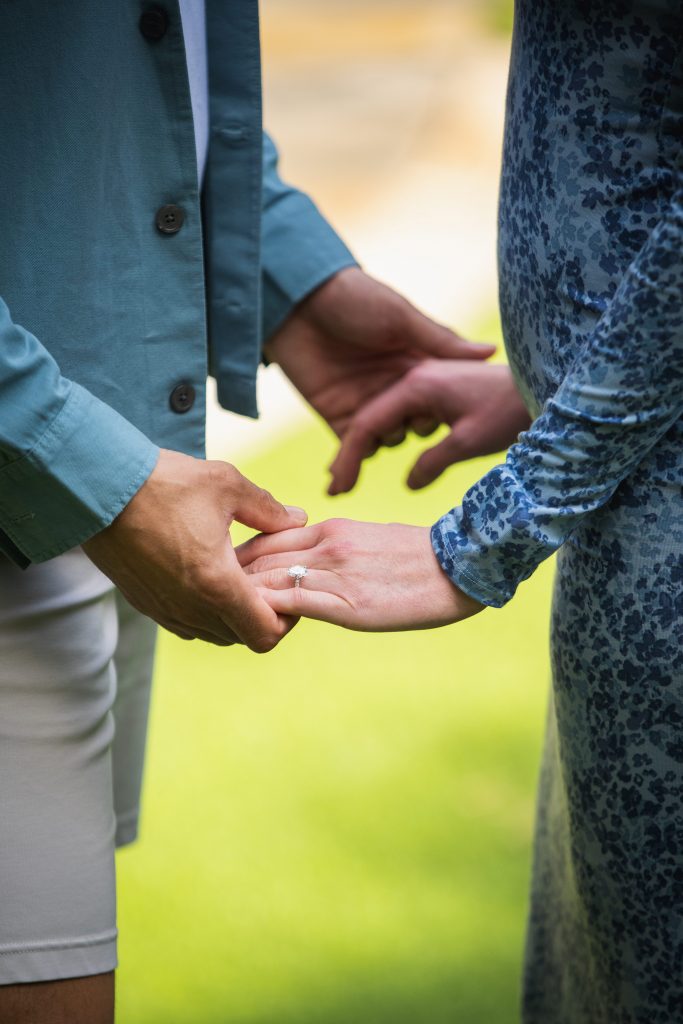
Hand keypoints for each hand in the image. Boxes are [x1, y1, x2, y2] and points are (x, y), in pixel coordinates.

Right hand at [82, 449, 306, 650]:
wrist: (97, 488)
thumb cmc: (163, 483)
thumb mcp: (227, 485)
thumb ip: (268, 509)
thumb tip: (296, 519)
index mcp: (216, 585)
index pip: (265, 634)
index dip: (287, 618)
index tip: (287, 588)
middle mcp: (190, 609)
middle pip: (242, 636)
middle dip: (260, 611)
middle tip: (264, 575)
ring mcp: (165, 610)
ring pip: (214, 633)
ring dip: (231, 611)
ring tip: (235, 570)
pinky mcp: (145, 604)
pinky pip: (187, 623)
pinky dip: (205, 608)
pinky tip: (206, 570)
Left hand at [237, 518, 482, 631]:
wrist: (461, 566)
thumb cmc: (420, 559)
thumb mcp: (369, 542)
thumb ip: (335, 551)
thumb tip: (309, 567)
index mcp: (331, 528)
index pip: (266, 539)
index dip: (238, 559)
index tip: (221, 577)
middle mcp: (325, 546)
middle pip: (257, 557)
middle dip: (227, 578)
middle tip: (205, 597)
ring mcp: (334, 574)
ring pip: (267, 580)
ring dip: (239, 598)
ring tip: (220, 616)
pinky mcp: (346, 604)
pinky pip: (290, 604)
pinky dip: (265, 614)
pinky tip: (252, 627)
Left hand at [265, 267, 495, 439]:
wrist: (299, 301)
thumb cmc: (356, 299)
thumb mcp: (402, 318)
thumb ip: (441, 341)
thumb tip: (492, 352)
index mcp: (415, 363)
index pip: (440, 398)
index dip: (448, 411)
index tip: (453, 415)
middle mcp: (394, 387)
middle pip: (416, 425)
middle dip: (420, 432)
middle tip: (418, 426)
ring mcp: (366, 403)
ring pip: (387, 440)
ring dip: (389, 446)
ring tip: (385, 444)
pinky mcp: (337, 415)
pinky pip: (352, 446)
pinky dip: (353, 462)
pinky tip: (352, 474)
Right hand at [329, 359, 530, 493]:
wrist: (545, 385)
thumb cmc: (510, 411)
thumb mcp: (469, 442)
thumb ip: (433, 462)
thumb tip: (408, 484)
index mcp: (416, 386)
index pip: (367, 425)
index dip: (348, 460)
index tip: (336, 490)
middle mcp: (415, 379)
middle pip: (369, 419)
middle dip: (349, 453)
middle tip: (334, 489)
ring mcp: (425, 382)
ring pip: (384, 417)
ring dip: (364, 445)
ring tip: (347, 476)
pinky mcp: (438, 391)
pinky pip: (402, 415)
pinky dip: (387, 436)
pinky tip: (380, 454)